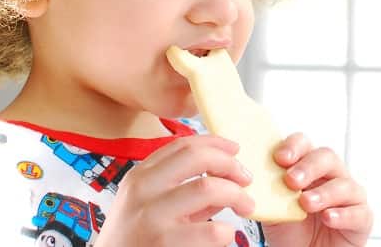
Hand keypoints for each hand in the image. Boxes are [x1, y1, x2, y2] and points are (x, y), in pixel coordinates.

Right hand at [94, 134, 255, 246]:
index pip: (183, 145)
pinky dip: (226, 231)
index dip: (215, 143)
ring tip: (246, 207)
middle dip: (229, 165)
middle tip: (245, 178)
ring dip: (236, 195)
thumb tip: (224, 178)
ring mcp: (153, 216)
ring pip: (207, 189)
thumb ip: (181, 190)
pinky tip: (225, 235)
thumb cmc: (134, 241)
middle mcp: (143, 190)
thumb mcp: (148, 206)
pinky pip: (212, 231)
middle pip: (197, 158)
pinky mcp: (164, 243)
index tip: (234, 149)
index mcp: (140, 176)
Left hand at [260, 133, 371, 246]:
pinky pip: (359, 212)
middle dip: (308, 166)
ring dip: (324, 193)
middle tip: (291, 180)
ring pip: (344, 184)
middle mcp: (331, 175)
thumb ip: (264, 191)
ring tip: (306, 203)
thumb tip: (243, 180)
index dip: (294, 146)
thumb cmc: (291, 228)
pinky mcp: (362, 218)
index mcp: (307, 166)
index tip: (280, 158)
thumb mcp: (271, 207)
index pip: (304, 144)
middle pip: (327, 157)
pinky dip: (343, 214)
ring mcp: (349, 195)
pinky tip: (328, 217)